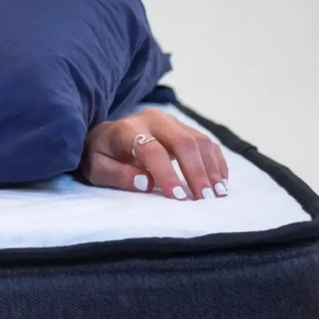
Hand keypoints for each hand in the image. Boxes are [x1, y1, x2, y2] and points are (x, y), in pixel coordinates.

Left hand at [79, 108, 228, 199]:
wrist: (105, 136)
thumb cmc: (101, 156)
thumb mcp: (98, 168)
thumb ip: (118, 175)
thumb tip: (147, 183)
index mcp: (127, 129)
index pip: (152, 150)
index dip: (166, 173)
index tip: (178, 197)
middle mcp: (153, 119)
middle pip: (183, 142)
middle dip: (196, 172)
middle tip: (205, 199)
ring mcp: (171, 121)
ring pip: (199, 140)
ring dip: (210, 168)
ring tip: (217, 194)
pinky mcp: (184, 127)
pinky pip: (206, 142)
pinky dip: (216, 162)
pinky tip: (220, 182)